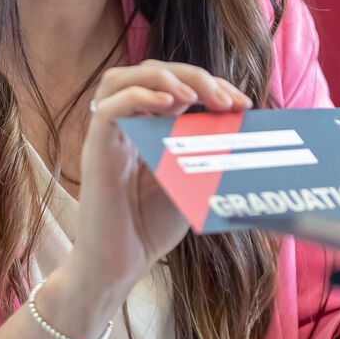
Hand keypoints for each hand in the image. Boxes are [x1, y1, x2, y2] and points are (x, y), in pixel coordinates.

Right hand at [54, 60, 251, 315]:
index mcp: (147, 127)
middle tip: (225, 98)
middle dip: (192, 76)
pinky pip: (107, 110)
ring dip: (161, 78)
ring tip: (193, 94)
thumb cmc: (150, 227)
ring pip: (119, 79)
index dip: (211, 86)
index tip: (244, 104)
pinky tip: (168, 104)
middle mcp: (125, 125)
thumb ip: (207, 153)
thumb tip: (243, 131)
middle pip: (149, 72)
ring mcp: (107, 135)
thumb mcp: (191, 183)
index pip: (176, 86)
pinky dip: (137, 97)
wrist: (120, 266)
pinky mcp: (96, 150)